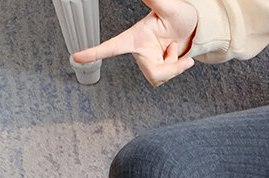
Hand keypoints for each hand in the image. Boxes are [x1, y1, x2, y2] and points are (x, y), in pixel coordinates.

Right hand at [72, 0, 197, 86]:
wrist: (192, 29)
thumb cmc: (180, 16)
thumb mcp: (169, 7)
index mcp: (135, 36)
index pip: (112, 47)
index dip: (94, 52)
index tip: (77, 57)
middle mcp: (138, 51)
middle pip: (153, 73)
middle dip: (170, 67)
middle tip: (175, 47)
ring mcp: (146, 62)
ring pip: (158, 78)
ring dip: (173, 66)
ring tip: (172, 48)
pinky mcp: (154, 70)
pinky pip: (164, 79)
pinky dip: (175, 69)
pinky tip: (175, 56)